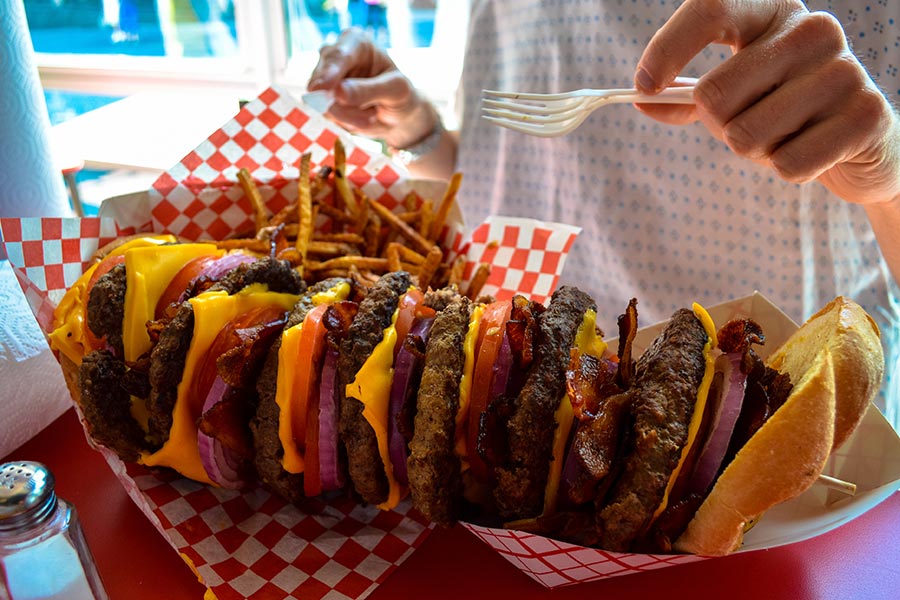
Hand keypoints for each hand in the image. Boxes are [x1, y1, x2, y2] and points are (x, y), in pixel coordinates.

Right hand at [307, 27, 437, 149]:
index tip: (322, 88)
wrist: (396, 113)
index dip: (329, 72)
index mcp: (355, 42)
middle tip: (369, 120)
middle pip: (322, 80)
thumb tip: (338, 93)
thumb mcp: (396, 90)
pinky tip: (362, 119)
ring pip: (321, 103)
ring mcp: (323, 79)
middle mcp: (333, 56)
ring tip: (372, 117)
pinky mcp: (320, 101)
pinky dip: (345, 124)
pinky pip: (325, 117)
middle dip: (342, 105)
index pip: (338, 55)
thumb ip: (369, 90)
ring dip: (348, 117)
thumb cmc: (399, 93)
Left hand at [634, 0, 899, 206]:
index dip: (669, 47)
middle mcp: (813, 30)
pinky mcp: (866, 115)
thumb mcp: (733, 96)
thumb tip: (643, 100)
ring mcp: (844, 71)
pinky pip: (786, 164)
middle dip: (717, 126)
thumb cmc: (782, 110)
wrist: (860, 142)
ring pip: (746, 136)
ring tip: (783, 137)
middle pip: (714, 94)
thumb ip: (685, 98)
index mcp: (774, 12)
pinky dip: (786, 169)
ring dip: (754, 151)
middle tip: (746, 125)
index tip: (644, 85)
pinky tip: (810, 151)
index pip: (712, 8)